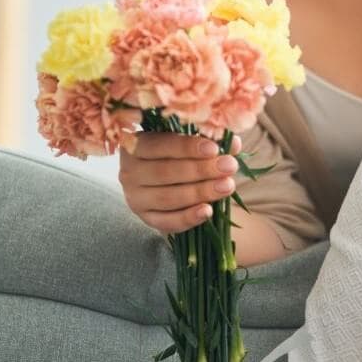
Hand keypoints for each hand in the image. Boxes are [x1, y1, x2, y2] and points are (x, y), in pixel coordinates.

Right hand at [118, 131, 242, 234]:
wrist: (172, 181)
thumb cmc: (181, 154)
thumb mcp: (191, 143)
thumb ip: (210, 140)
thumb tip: (233, 143)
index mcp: (136, 145)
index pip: (160, 145)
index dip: (187, 147)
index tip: (214, 149)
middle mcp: (129, 172)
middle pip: (165, 172)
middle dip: (201, 170)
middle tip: (228, 166)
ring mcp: (135, 198)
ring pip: (168, 197)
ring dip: (200, 192)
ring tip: (227, 186)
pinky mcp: (146, 218)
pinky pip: (167, 222)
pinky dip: (188, 218)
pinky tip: (208, 211)